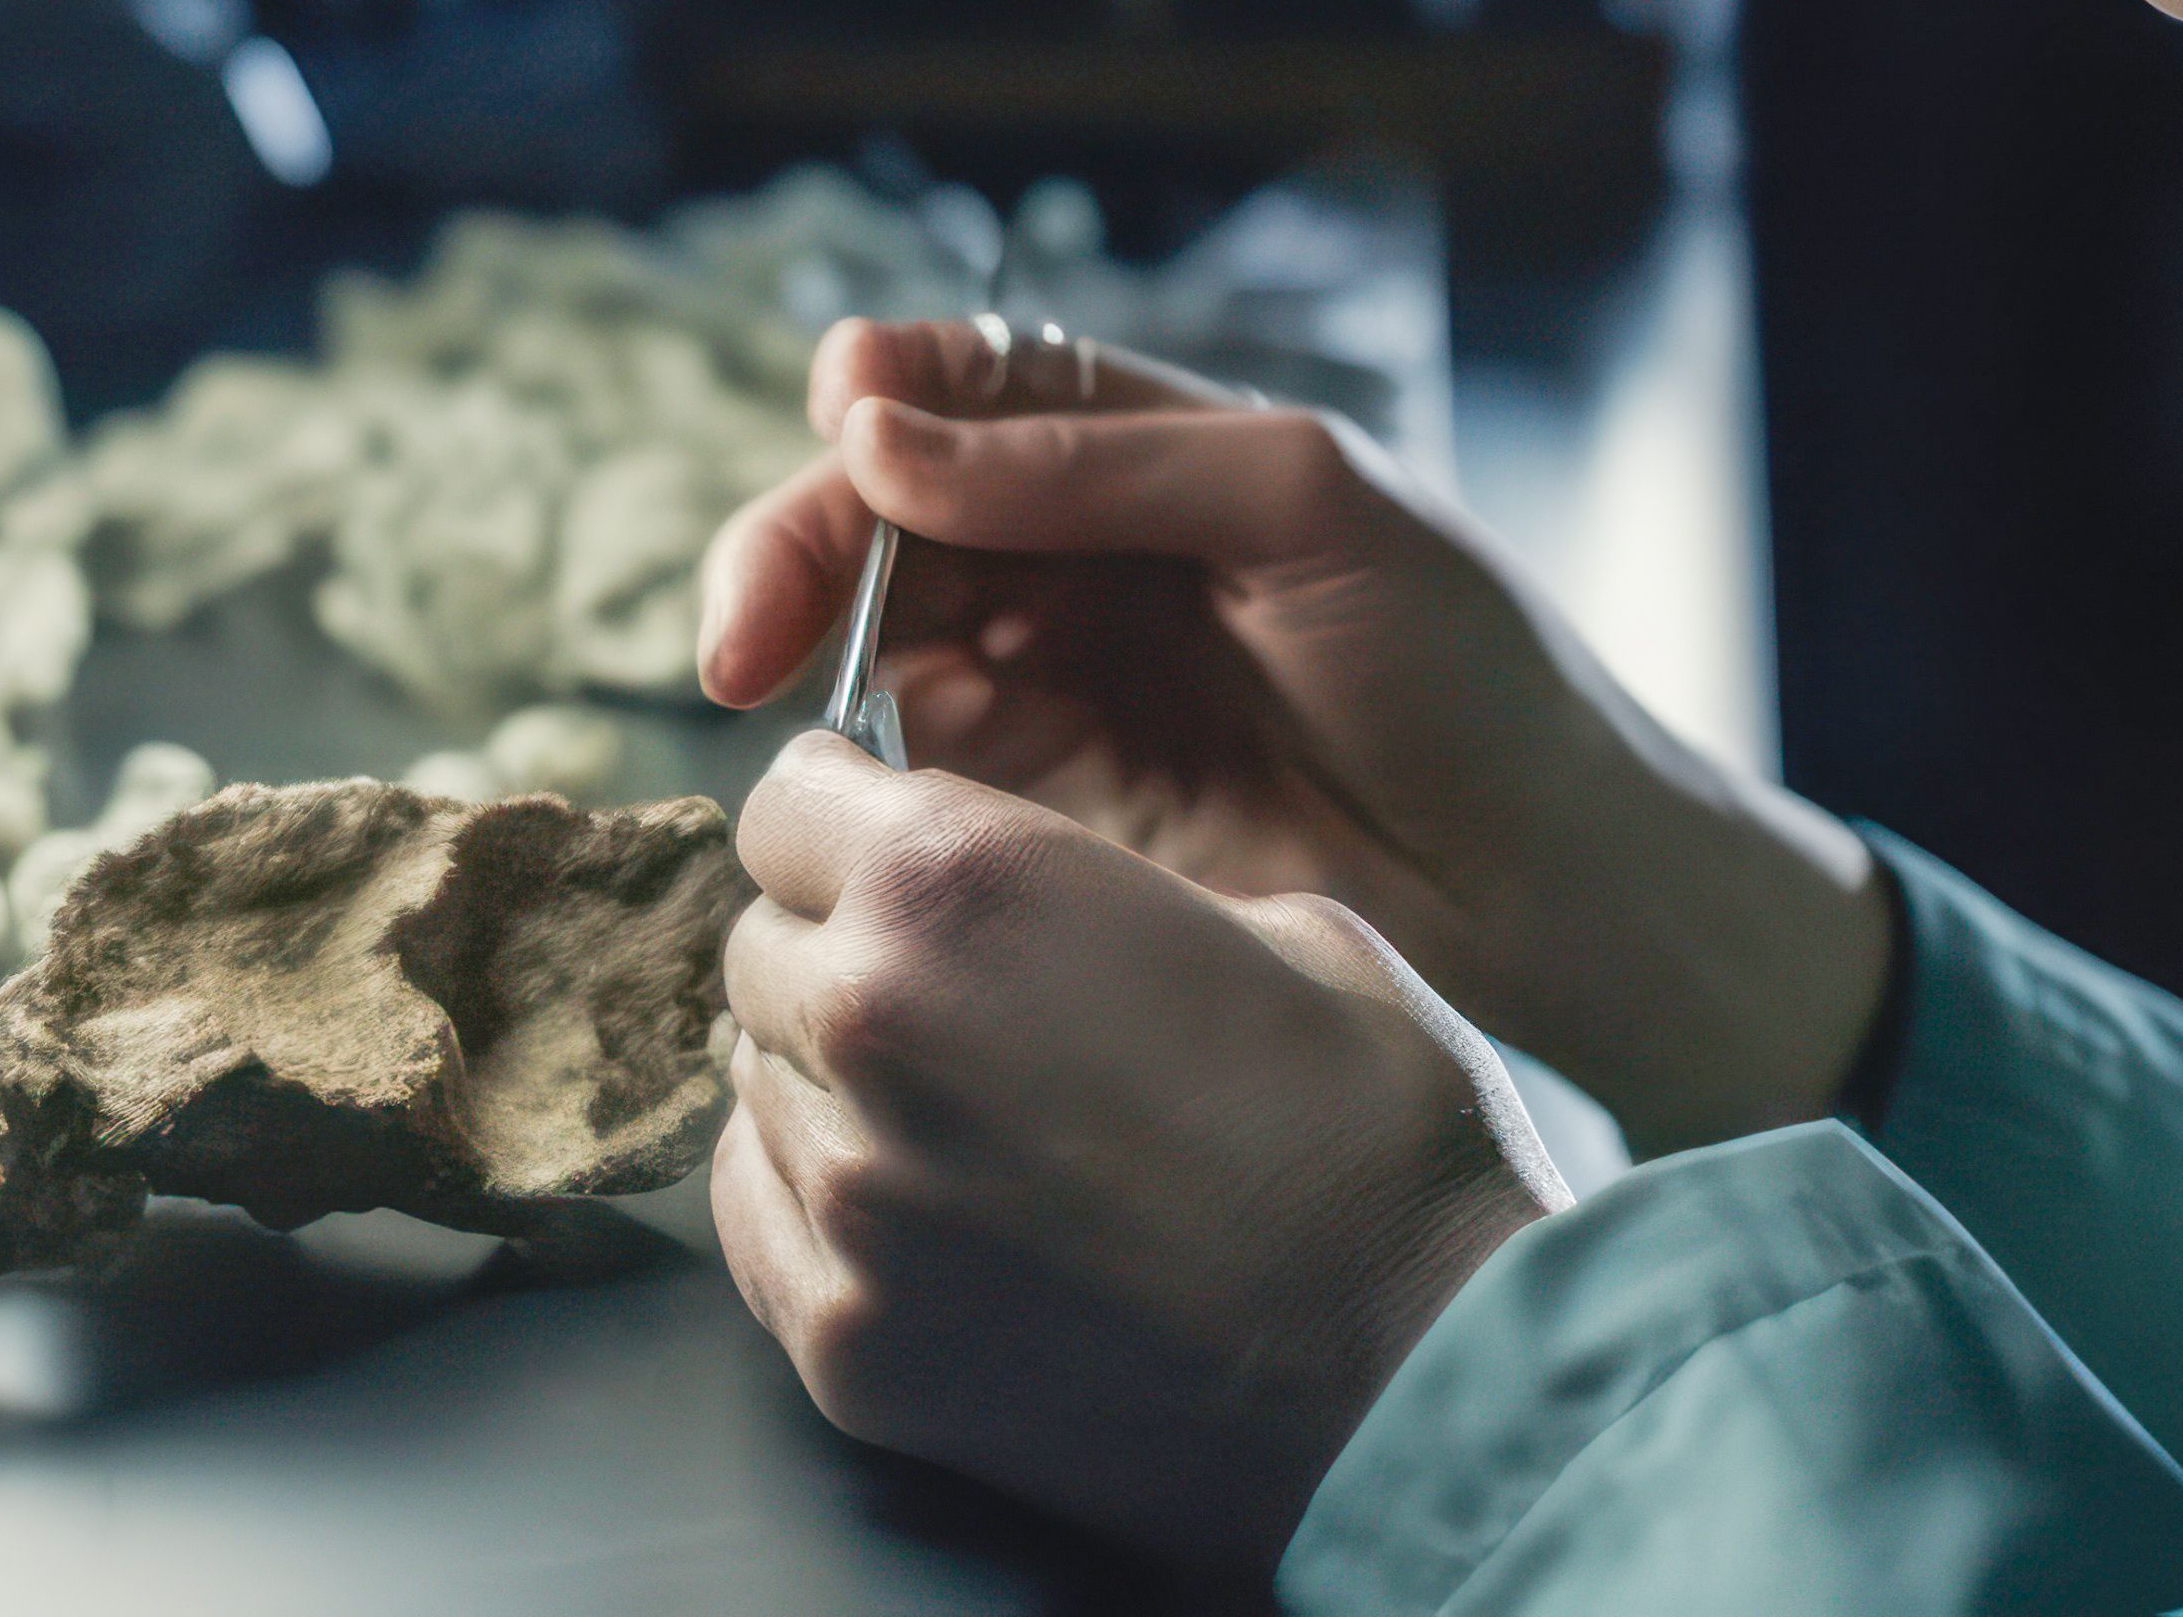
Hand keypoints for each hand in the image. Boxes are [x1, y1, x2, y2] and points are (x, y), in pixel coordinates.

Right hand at [699, 317, 1890, 1155]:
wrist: (1557, 889)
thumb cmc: (1475, 669)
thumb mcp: (1305, 504)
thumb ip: (1093, 456)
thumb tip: (873, 425)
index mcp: (1160, 448)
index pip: (968, 386)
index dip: (880, 400)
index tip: (838, 428)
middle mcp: (1095, 552)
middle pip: (891, 512)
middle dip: (803, 545)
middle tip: (743, 630)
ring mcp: (1070, 681)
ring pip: (881, 632)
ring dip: (818, 648)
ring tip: (789, 690)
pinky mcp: (1056, 809)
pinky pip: (922, 764)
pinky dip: (879, 758)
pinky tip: (892, 766)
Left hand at [715, 730, 1570, 1565]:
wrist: (1428, 1376)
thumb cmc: (1379, 1135)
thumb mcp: (1264, 918)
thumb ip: (1080, 888)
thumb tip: (1010, 893)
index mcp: (963, 883)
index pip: (785, 806)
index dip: (844, 817)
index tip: (877, 840)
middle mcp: (871, 1026)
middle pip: (757, 948)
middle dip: (837, 949)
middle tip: (956, 992)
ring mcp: (847, 1203)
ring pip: (754, 1088)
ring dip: (832, 1080)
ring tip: (974, 1113)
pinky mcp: (848, 1347)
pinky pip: (762, 1225)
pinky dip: (822, 1201)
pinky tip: (939, 1209)